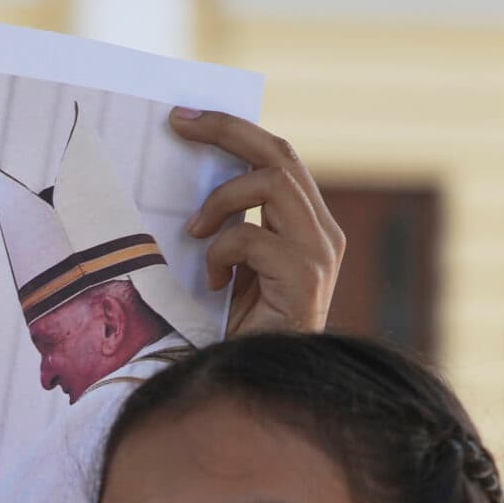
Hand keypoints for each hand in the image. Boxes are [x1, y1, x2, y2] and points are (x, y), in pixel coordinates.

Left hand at [173, 108, 345, 337]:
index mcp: (308, 225)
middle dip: (227, 131)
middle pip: (280, 153)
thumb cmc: (239, 332)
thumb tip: (190, 184)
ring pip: (271, 183)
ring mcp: (320, 254)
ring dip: (221, 200)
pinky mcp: (307, 276)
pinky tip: (214, 283)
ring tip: (194, 232)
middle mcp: (323, 233)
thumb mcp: (232, 267)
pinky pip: (252, 237)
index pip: (278, 157)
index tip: (186, 117)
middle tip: (180, 125)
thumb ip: (229, 226)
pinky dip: (222, 253)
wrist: (257, 385)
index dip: (234, 130)